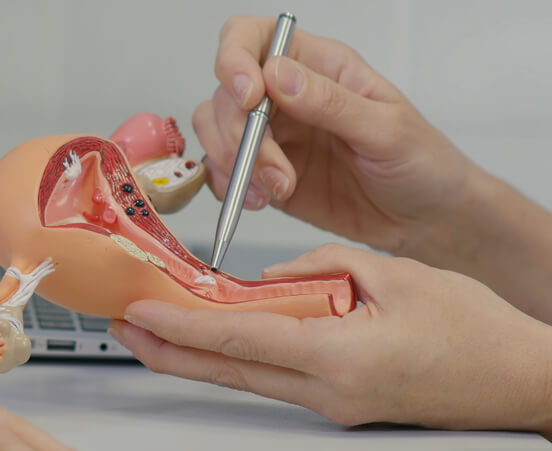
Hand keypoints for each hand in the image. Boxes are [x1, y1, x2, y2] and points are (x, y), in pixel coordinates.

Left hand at [109, 244, 551, 434]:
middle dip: (169, 349)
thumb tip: (274, 277)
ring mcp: (332, 405)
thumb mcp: (396, 275)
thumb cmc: (475, 329)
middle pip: (228, 371)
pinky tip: (217, 340)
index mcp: (340, 358)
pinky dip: (240, 358)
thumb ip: (323, 270)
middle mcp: (328, 392)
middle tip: (124, 329)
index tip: (141, 312)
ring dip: (197, 355)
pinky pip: (276, 377)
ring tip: (154, 332)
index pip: (240, 340)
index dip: (182, 326)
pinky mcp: (339, 404)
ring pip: (247, 378)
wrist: (519, 379)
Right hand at [196, 16, 471, 256]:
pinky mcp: (264, 175)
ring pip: (215, 131)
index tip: (249, 98)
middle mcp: (286, 96)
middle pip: (224, 93)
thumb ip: (331, 103)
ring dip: (233, 163)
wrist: (426, 221)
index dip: (235, 60)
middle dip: (238, 134)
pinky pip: (222, 172)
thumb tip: (276, 75)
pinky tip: (261, 200)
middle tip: (273, 170)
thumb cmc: (421, 164)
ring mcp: (273, 136)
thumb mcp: (387, 129)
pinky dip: (229, 188)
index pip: (252, 39)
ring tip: (275, 190)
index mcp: (318, 65)